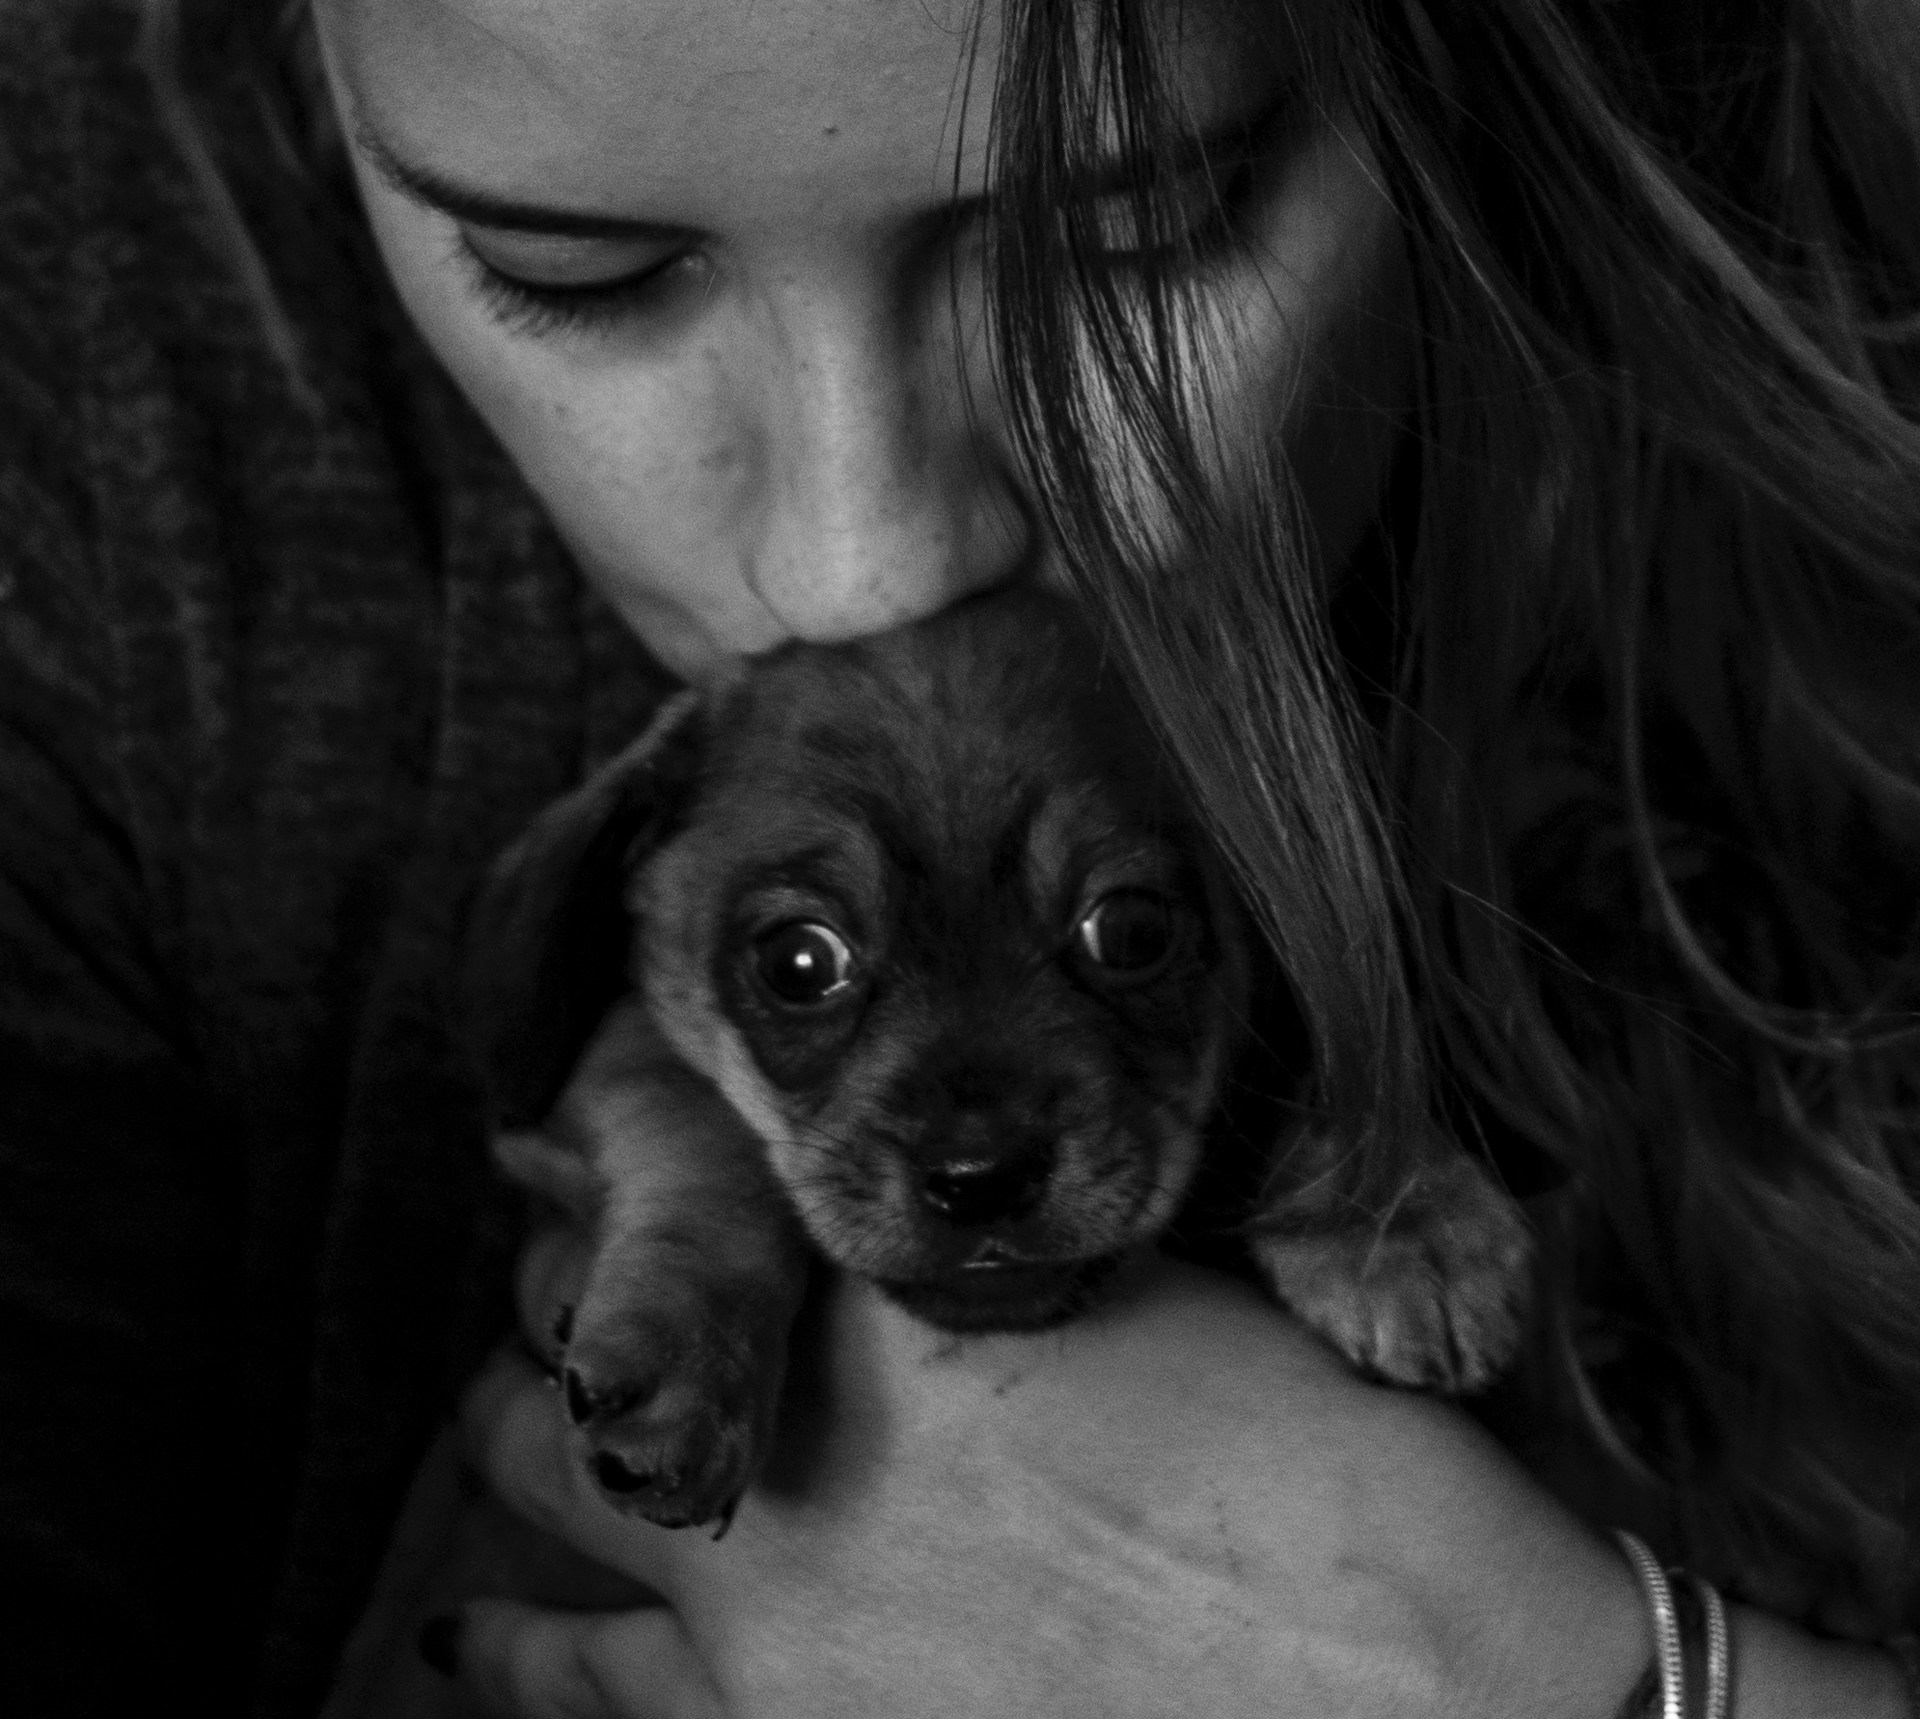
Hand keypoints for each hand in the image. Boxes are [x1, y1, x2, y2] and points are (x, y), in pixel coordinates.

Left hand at [436, 1246, 1660, 1718]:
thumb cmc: (1322, 1485)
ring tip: (483, 1420)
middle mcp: (794, 1444)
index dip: (603, 1173)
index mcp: (891, 1304)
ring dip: (500, 1442)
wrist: (1411, 1696)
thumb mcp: (1169, 1305)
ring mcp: (763, 1617)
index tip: (562, 1147)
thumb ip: (1012, 1255)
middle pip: (569, 1336)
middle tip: (542, 1274)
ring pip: (528, 1494)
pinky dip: (504, 1652)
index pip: (669, 1206)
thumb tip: (934, 1236)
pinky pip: (570, 1689)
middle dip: (544, 1294)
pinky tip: (462, 1648)